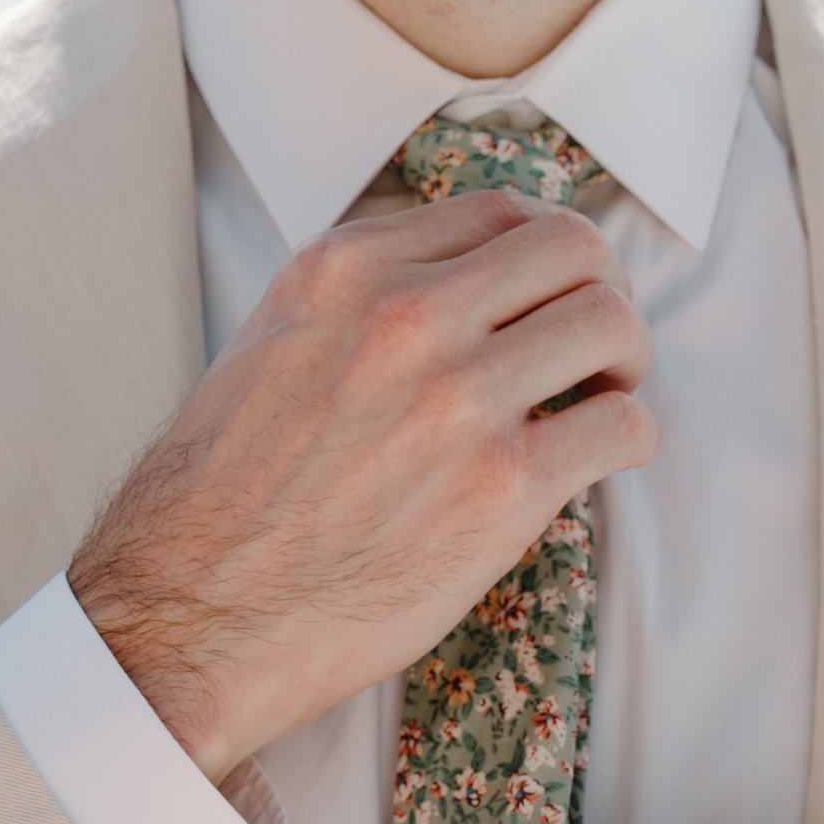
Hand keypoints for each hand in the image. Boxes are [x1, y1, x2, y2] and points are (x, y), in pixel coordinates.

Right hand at [71, 190, 653, 779]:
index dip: (546, 249)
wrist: (195, 612)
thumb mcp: (269, 343)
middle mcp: (407, 316)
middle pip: (574, 248)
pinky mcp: (504, 487)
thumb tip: (452, 286)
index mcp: (346, 270)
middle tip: (596, 340)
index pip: (498, 211)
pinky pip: (622, 426)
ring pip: (612, 324)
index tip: (550, 289)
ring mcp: (460, 398)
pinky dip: (627, 436)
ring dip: (625, 360)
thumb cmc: (223, 499)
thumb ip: (358, 301)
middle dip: (602, 288)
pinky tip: (597, 457)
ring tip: (601, 397)